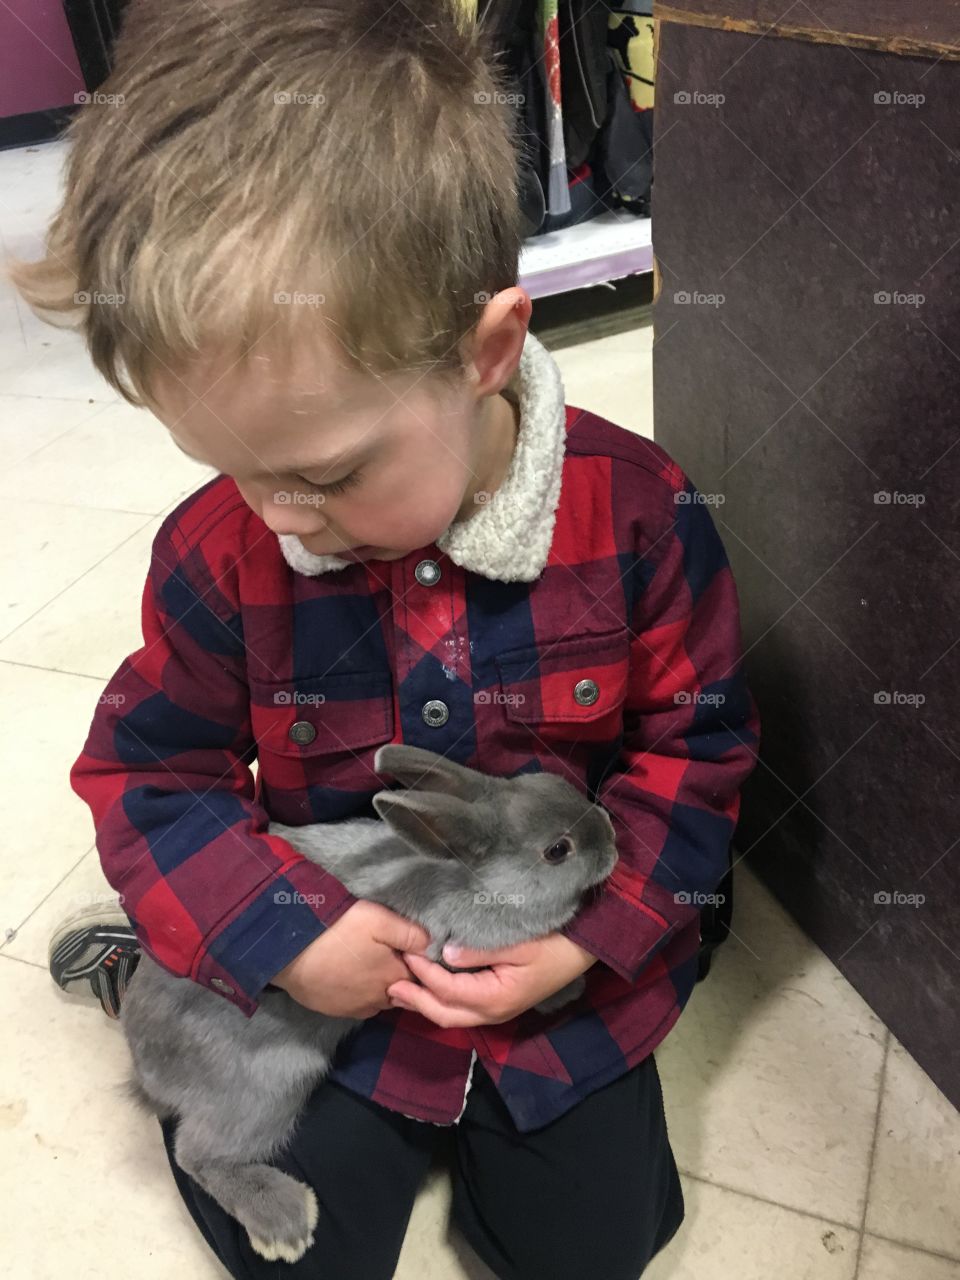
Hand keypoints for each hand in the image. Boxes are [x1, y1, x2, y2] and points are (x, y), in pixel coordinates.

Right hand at [270, 900, 430, 1017]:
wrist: (289, 950)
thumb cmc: (338, 930)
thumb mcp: (379, 921)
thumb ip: (410, 934)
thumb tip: (432, 946)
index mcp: (394, 978)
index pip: (422, 979)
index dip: (422, 966)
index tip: (415, 952)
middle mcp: (379, 1000)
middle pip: (401, 993)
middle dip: (403, 979)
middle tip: (392, 956)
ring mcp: (354, 1008)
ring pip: (379, 1001)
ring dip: (381, 988)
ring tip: (372, 966)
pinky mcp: (333, 1010)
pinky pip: (356, 1006)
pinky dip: (360, 995)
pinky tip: (353, 978)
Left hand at [386, 933, 597, 1027]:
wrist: (583, 950)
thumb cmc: (554, 943)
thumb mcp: (517, 943)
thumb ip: (479, 950)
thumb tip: (444, 952)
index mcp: (494, 998)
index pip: (446, 989)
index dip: (422, 972)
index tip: (405, 950)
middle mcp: (492, 1012)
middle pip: (443, 1013)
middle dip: (415, 999)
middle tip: (390, 981)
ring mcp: (496, 1011)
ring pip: (452, 1016)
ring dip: (425, 1002)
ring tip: (401, 987)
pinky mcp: (499, 1003)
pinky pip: (462, 1008)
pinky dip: (441, 1000)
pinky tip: (430, 986)